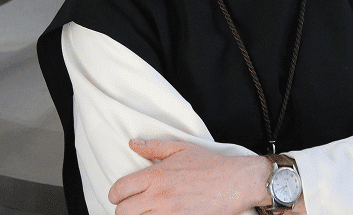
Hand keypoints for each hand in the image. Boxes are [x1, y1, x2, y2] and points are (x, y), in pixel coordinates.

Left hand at [108, 139, 269, 214]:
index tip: (121, 195)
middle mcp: (159, 196)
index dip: (116, 194)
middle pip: (122, 212)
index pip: (119, 190)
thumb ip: (154, 147)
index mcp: (156, 175)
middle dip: (124, 209)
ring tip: (146, 212)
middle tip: (134, 206)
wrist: (236, 182)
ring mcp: (169, 213)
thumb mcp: (181, 148)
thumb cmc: (210, 165)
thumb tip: (133, 144)